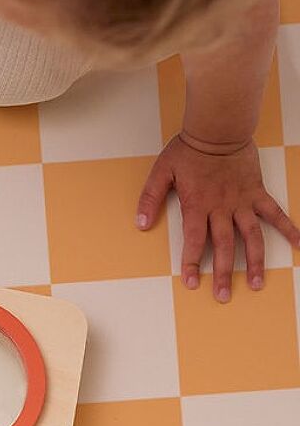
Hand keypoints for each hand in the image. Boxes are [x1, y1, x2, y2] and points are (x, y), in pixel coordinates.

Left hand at [136, 134, 299, 301]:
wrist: (218, 129)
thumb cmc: (189, 150)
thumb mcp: (162, 172)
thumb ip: (150, 199)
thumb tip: (141, 224)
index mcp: (197, 205)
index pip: (194, 241)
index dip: (192, 262)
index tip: (191, 282)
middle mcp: (222, 208)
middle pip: (224, 246)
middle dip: (224, 273)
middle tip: (223, 296)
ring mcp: (242, 202)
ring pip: (251, 237)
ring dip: (255, 262)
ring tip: (257, 283)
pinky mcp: (257, 193)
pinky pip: (275, 213)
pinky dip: (288, 228)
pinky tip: (298, 244)